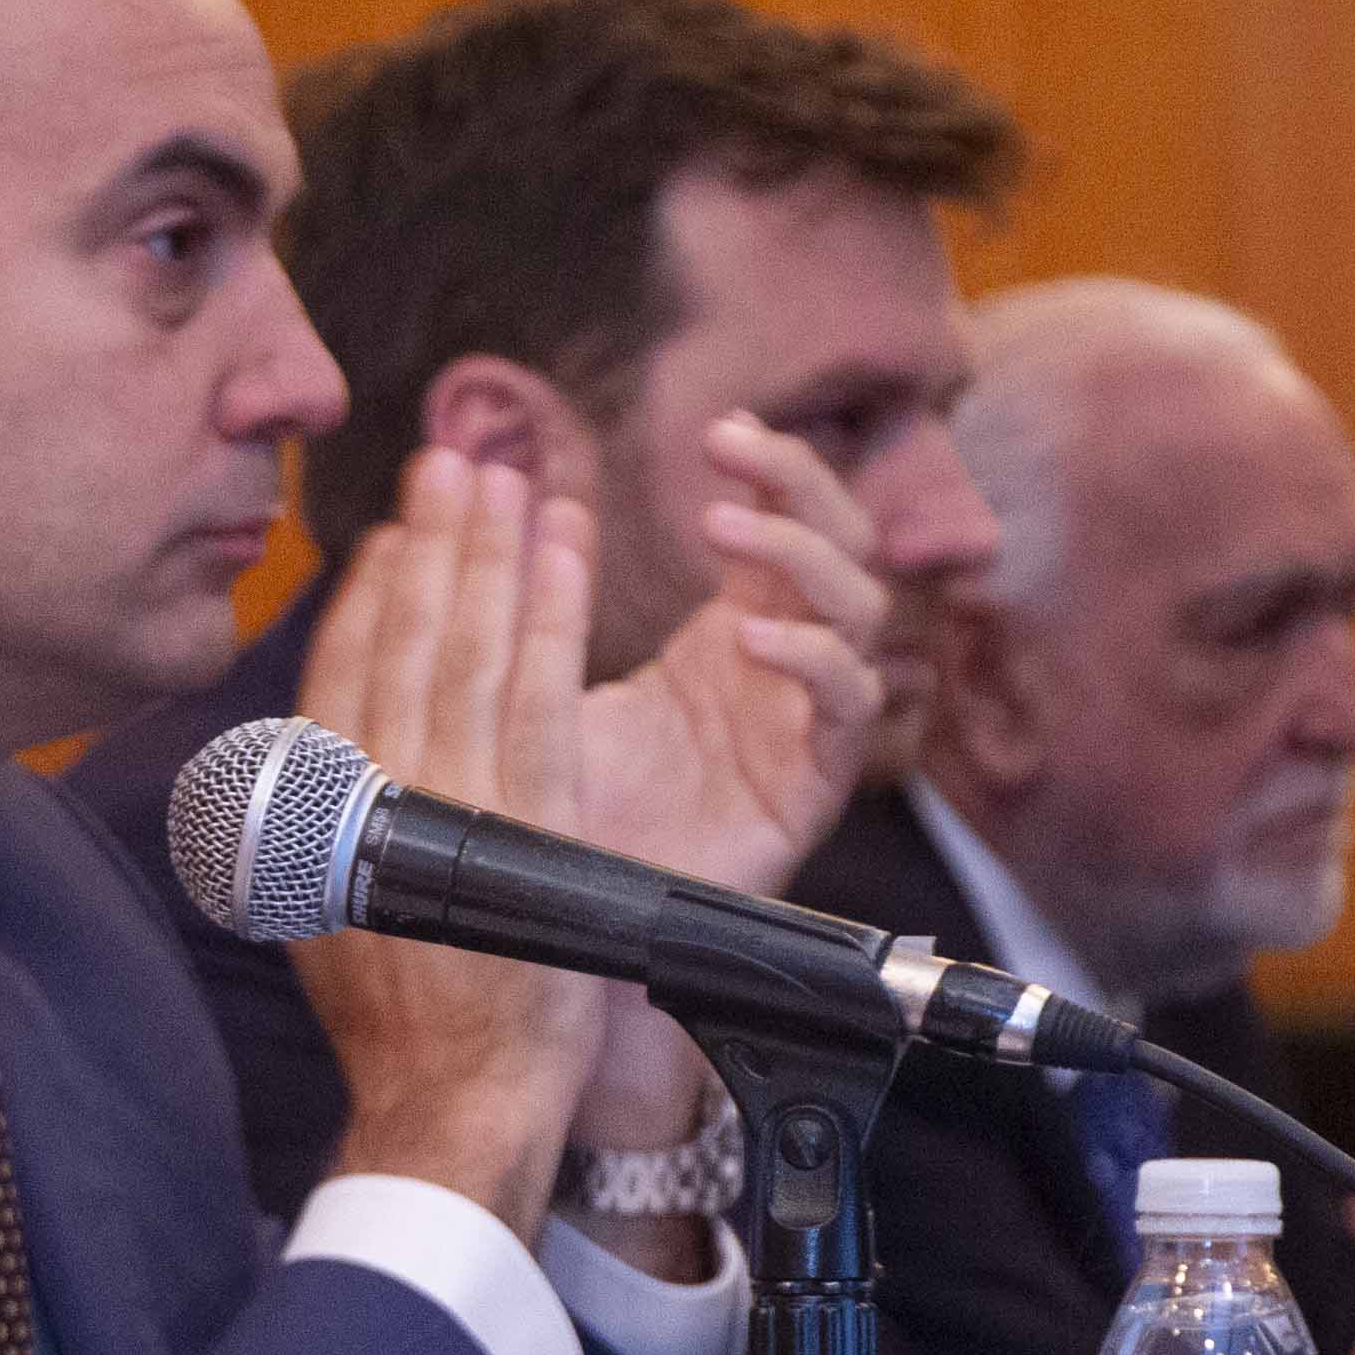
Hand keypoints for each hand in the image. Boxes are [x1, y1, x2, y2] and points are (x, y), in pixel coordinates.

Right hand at [290, 447, 605, 1243]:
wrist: (447, 1104)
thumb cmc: (400, 1026)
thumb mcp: (324, 918)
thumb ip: (316, 832)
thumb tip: (305, 766)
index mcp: (316, 818)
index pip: (342, 676)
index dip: (372, 593)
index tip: (396, 531)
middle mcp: (368, 801)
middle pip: (401, 643)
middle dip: (433, 541)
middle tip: (455, 459)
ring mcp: (443, 809)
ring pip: (466, 654)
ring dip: (492, 555)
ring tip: (512, 479)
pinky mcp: (520, 826)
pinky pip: (537, 698)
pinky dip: (550, 616)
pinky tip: (565, 556)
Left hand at [574, 412, 892, 900]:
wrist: (573, 927)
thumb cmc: (563, 807)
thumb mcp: (540, 683)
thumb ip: (534, 604)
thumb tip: (494, 504)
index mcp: (734, 632)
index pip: (786, 522)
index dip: (770, 467)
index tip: (721, 427)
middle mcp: (783, 666)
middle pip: (843, 542)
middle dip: (799, 482)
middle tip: (733, 447)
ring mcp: (806, 723)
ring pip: (859, 610)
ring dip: (798, 555)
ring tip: (724, 530)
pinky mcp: (813, 787)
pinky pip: (848, 710)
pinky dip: (811, 662)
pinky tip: (753, 639)